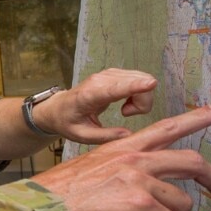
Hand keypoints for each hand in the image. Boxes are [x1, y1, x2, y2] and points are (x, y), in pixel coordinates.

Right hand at [31, 102, 210, 210]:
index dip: (199, 117)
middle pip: (191, 161)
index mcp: (122, 148)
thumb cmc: (60, 198)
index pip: (167, 127)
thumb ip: (120, 172)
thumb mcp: (91, 171)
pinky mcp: (142, 205)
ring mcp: (139, 181)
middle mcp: (134, 159)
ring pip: (182, 202)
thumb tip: (139, 190)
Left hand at [38, 68, 158, 143]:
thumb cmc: (68, 122)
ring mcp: (108, 74)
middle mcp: (100, 80)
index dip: (135, 86)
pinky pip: (138, 79)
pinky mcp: (114, 73)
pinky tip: (125, 104)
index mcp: (90, 96)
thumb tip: (129, 135)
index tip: (152, 84)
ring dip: (141, 99)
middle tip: (126, 114)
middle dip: (143, 102)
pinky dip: (139, 93)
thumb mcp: (82, 135)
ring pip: (141, 79)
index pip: (116, 89)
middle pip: (137, 83)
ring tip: (124, 111)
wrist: (59, 107)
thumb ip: (105, 136)